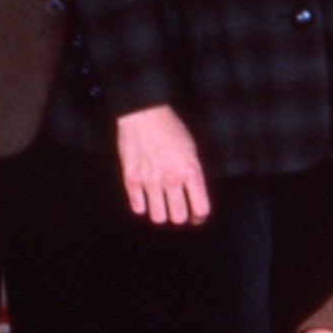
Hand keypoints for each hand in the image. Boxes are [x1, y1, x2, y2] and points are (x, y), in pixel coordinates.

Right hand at [115, 104, 208, 225]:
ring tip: (160, 205)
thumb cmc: (170, 128)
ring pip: (158, 217)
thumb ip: (193, 174)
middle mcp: (172, 179)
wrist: (144, 115)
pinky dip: (142, 206)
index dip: (199, 218)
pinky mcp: (131, 179)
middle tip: (177, 210)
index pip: (201, 209)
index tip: (196, 218)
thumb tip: (195, 197)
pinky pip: (138, 208)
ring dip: (160, 214)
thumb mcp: (192, 150)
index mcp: (191, 171)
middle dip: (180, 217)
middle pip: (178, 218)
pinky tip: (145, 198)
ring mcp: (150, 180)